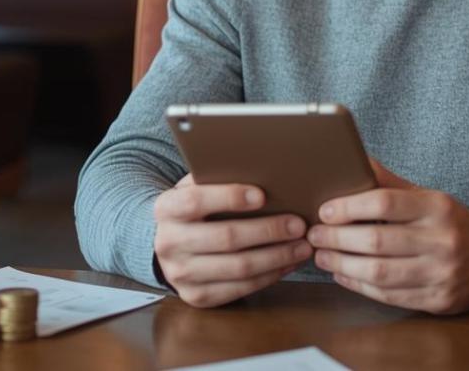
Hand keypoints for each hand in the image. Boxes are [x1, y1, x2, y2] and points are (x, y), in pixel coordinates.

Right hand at [152, 174, 312, 307]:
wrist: (170, 243)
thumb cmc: (196, 208)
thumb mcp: (197, 188)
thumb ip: (219, 180)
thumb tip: (267, 173)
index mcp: (166, 209)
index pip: (195, 201)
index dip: (229, 197)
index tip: (262, 194)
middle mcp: (168, 243)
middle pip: (226, 237)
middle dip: (268, 231)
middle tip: (298, 224)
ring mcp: (180, 274)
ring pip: (238, 267)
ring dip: (277, 256)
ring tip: (302, 245)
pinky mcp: (196, 296)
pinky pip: (240, 289)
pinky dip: (270, 275)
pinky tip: (288, 263)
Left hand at [307, 160, 468, 313]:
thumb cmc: (449, 222)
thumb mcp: (427, 197)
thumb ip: (390, 183)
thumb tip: (353, 160)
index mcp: (437, 207)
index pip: (385, 202)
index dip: (349, 207)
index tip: (325, 210)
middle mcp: (441, 240)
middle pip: (377, 240)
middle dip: (337, 238)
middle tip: (315, 235)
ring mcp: (440, 273)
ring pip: (379, 273)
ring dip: (343, 265)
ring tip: (322, 256)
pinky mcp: (437, 299)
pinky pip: (388, 295)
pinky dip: (359, 286)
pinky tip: (343, 275)